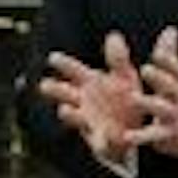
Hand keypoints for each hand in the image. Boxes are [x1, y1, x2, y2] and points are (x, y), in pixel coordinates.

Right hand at [39, 31, 146, 165]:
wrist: (134, 131)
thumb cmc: (124, 99)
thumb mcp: (125, 77)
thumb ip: (118, 59)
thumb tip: (113, 35)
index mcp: (89, 83)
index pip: (73, 70)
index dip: (63, 64)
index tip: (52, 58)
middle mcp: (83, 102)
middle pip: (66, 94)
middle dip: (55, 90)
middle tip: (43, 85)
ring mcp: (89, 122)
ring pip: (76, 118)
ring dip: (69, 114)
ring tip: (63, 110)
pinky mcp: (101, 142)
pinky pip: (102, 141)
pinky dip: (103, 140)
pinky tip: (107, 138)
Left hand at [130, 27, 177, 159]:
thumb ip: (170, 56)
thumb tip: (170, 30)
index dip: (169, 61)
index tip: (157, 54)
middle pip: (173, 86)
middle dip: (160, 78)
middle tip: (145, 69)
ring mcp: (176, 116)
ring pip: (163, 109)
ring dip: (149, 103)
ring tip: (133, 98)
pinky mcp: (168, 135)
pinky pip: (154, 134)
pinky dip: (141, 136)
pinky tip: (126, 135)